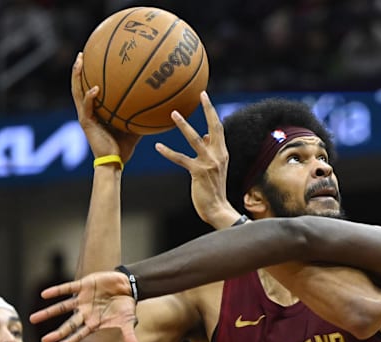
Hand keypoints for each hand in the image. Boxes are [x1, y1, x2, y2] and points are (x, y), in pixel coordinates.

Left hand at [28, 271, 141, 341]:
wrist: (127, 286)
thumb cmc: (126, 306)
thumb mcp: (128, 322)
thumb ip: (129, 337)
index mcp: (93, 322)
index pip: (78, 334)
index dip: (67, 341)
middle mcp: (84, 312)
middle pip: (67, 324)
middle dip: (56, 333)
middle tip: (43, 340)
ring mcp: (82, 299)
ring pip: (61, 307)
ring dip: (48, 313)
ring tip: (33, 319)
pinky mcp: (83, 286)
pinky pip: (67, 288)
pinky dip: (56, 291)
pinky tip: (45, 294)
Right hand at [71, 52, 140, 164]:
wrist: (114, 162)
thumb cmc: (124, 147)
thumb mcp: (134, 127)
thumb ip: (139, 114)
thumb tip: (157, 103)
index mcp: (95, 111)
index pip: (89, 89)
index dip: (89, 75)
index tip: (93, 58)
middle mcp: (87, 111)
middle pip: (78, 86)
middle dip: (79, 69)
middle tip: (82, 53)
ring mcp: (85, 117)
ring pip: (77, 92)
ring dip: (77, 76)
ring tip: (80, 61)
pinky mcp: (86, 123)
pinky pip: (87, 107)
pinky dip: (90, 97)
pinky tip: (95, 89)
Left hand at [155, 92, 239, 227]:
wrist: (218, 209)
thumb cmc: (214, 188)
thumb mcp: (216, 167)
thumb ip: (211, 150)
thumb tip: (205, 135)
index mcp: (222, 152)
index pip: (218, 127)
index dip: (211, 111)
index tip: (204, 96)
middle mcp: (218, 155)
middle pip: (214, 127)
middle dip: (208, 109)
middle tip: (200, 94)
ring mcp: (209, 163)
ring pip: (196, 139)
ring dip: (184, 126)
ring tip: (173, 113)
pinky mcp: (198, 173)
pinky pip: (181, 159)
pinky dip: (168, 152)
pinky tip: (158, 146)